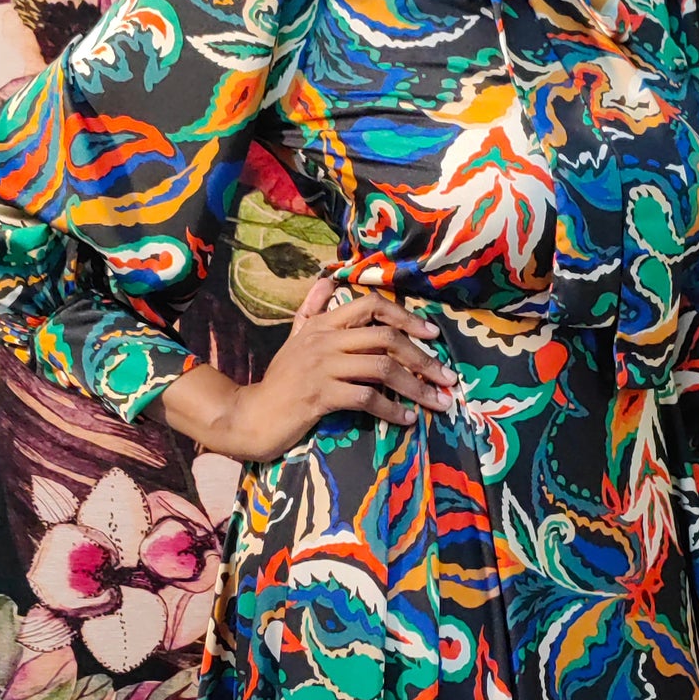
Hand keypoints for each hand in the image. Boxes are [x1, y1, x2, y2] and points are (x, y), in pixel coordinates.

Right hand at [155, 281, 455, 462]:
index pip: (370, 305)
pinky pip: (366, 398)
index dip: (406, 317)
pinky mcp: (320, 396)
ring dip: (417, 387)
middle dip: (423, 358)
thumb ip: (313, 310)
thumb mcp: (295, 339)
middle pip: (385, 337)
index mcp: (322, 325)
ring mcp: (321, 367)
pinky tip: (407, 419)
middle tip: (447, 378)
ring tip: (438, 402)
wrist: (251, 416)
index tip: (432, 334)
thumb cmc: (280, 381)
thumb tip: (328, 280)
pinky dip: (392, 410)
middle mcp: (324, 340)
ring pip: (382, 368)